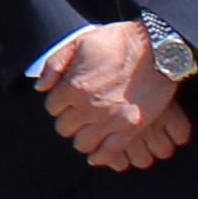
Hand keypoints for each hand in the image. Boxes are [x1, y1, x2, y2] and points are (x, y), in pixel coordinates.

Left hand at [36, 20, 193, 172]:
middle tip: (77, 116)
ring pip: (83, 143)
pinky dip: (100, 156)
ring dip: (82, 138)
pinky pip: (108, 152)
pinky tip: (97, 153)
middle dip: (68, 120)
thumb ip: (55, 65)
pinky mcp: (130, 128)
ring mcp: (110, 120)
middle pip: (65, 127)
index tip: (67, 101)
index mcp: (73, 86)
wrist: (157, 49)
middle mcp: (89, 106)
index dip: (59, 103)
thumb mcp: (80, 42)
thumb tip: (40, 87)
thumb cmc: (118, 42)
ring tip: (87, 131)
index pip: (53, 107)